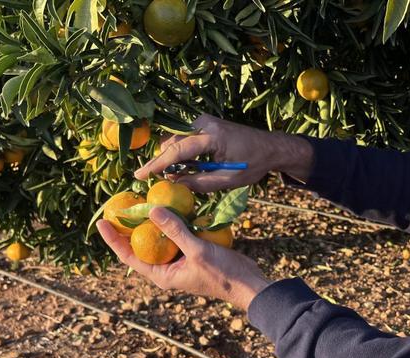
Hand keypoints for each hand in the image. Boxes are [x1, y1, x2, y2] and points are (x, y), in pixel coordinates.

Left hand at [97, 207, 271, 311]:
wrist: (248, 284)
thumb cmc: (222, 274)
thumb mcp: (197, 250)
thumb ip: (175, 230)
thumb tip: (151, 210)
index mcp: (162, 274)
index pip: (128, 256)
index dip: (113, 239)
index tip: (101, 221)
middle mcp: (167, 268)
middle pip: (141, 246)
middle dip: (130, 227)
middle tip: (120, 206)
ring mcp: (180, 261)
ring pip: (159, 239)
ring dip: (152, 222)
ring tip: (141, 202)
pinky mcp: (192, 253)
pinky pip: (177, 236)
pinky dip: (173, 223)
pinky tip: (171, 207)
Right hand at [135, 114, 314, 192]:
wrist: (270, 146)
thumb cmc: (254, 163)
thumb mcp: (229, 180)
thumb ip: (200, 183)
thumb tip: (174, 184)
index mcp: (213, 136)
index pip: (178, 150)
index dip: (157, 164)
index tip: (140, 175)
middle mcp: (204, 123)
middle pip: (171, 143)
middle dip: (162, 163)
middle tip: (154, 181)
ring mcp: (202, 120)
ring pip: (175, 141)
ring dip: (172, 159)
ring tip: (179, 176)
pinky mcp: (202, 123)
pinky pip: (182, 139)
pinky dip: (180, 153)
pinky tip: (187, 167)